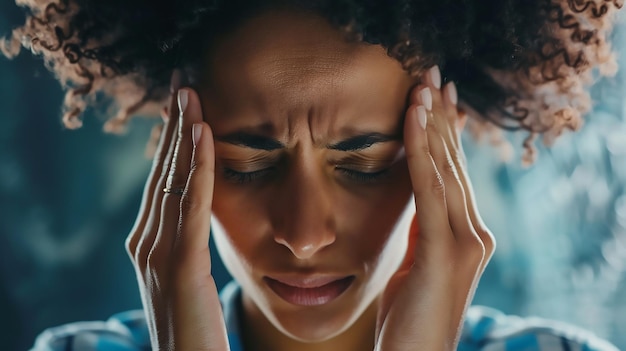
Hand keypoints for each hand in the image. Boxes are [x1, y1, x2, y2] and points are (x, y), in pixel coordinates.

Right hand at [124, 71, 228, 350]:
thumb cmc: (194, 330)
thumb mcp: (186, 279)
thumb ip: (187, 245)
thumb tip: (199, 215)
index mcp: (148, 243)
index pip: (161, 181)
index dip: (171, 141)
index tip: (184, 105)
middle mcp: (145, 243)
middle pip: (160, 172)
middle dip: (172, 125)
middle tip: (183, 83)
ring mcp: (157, 254)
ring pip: (172, 180)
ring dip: (182, 133)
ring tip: (191, 92)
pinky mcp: (180, 266)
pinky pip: (191, 205)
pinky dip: (197, 167)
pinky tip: (204, 134)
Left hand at [375, 67, 495, 350]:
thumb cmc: (408, 318)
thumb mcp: (414, 262)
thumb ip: (421, 229)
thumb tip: (415, 197)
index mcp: (465, 235)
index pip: (455, 174)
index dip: (446, 133)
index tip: (435, 98)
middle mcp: (474, 234)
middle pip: (455, 164)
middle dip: (441, 117)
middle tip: (431, 75)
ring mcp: (465, 244)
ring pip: (445, 171)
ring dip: (431, 125)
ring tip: (421, 86)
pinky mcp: (444, 253)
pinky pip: (429, 192)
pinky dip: (420, 153)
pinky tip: (413, 122)